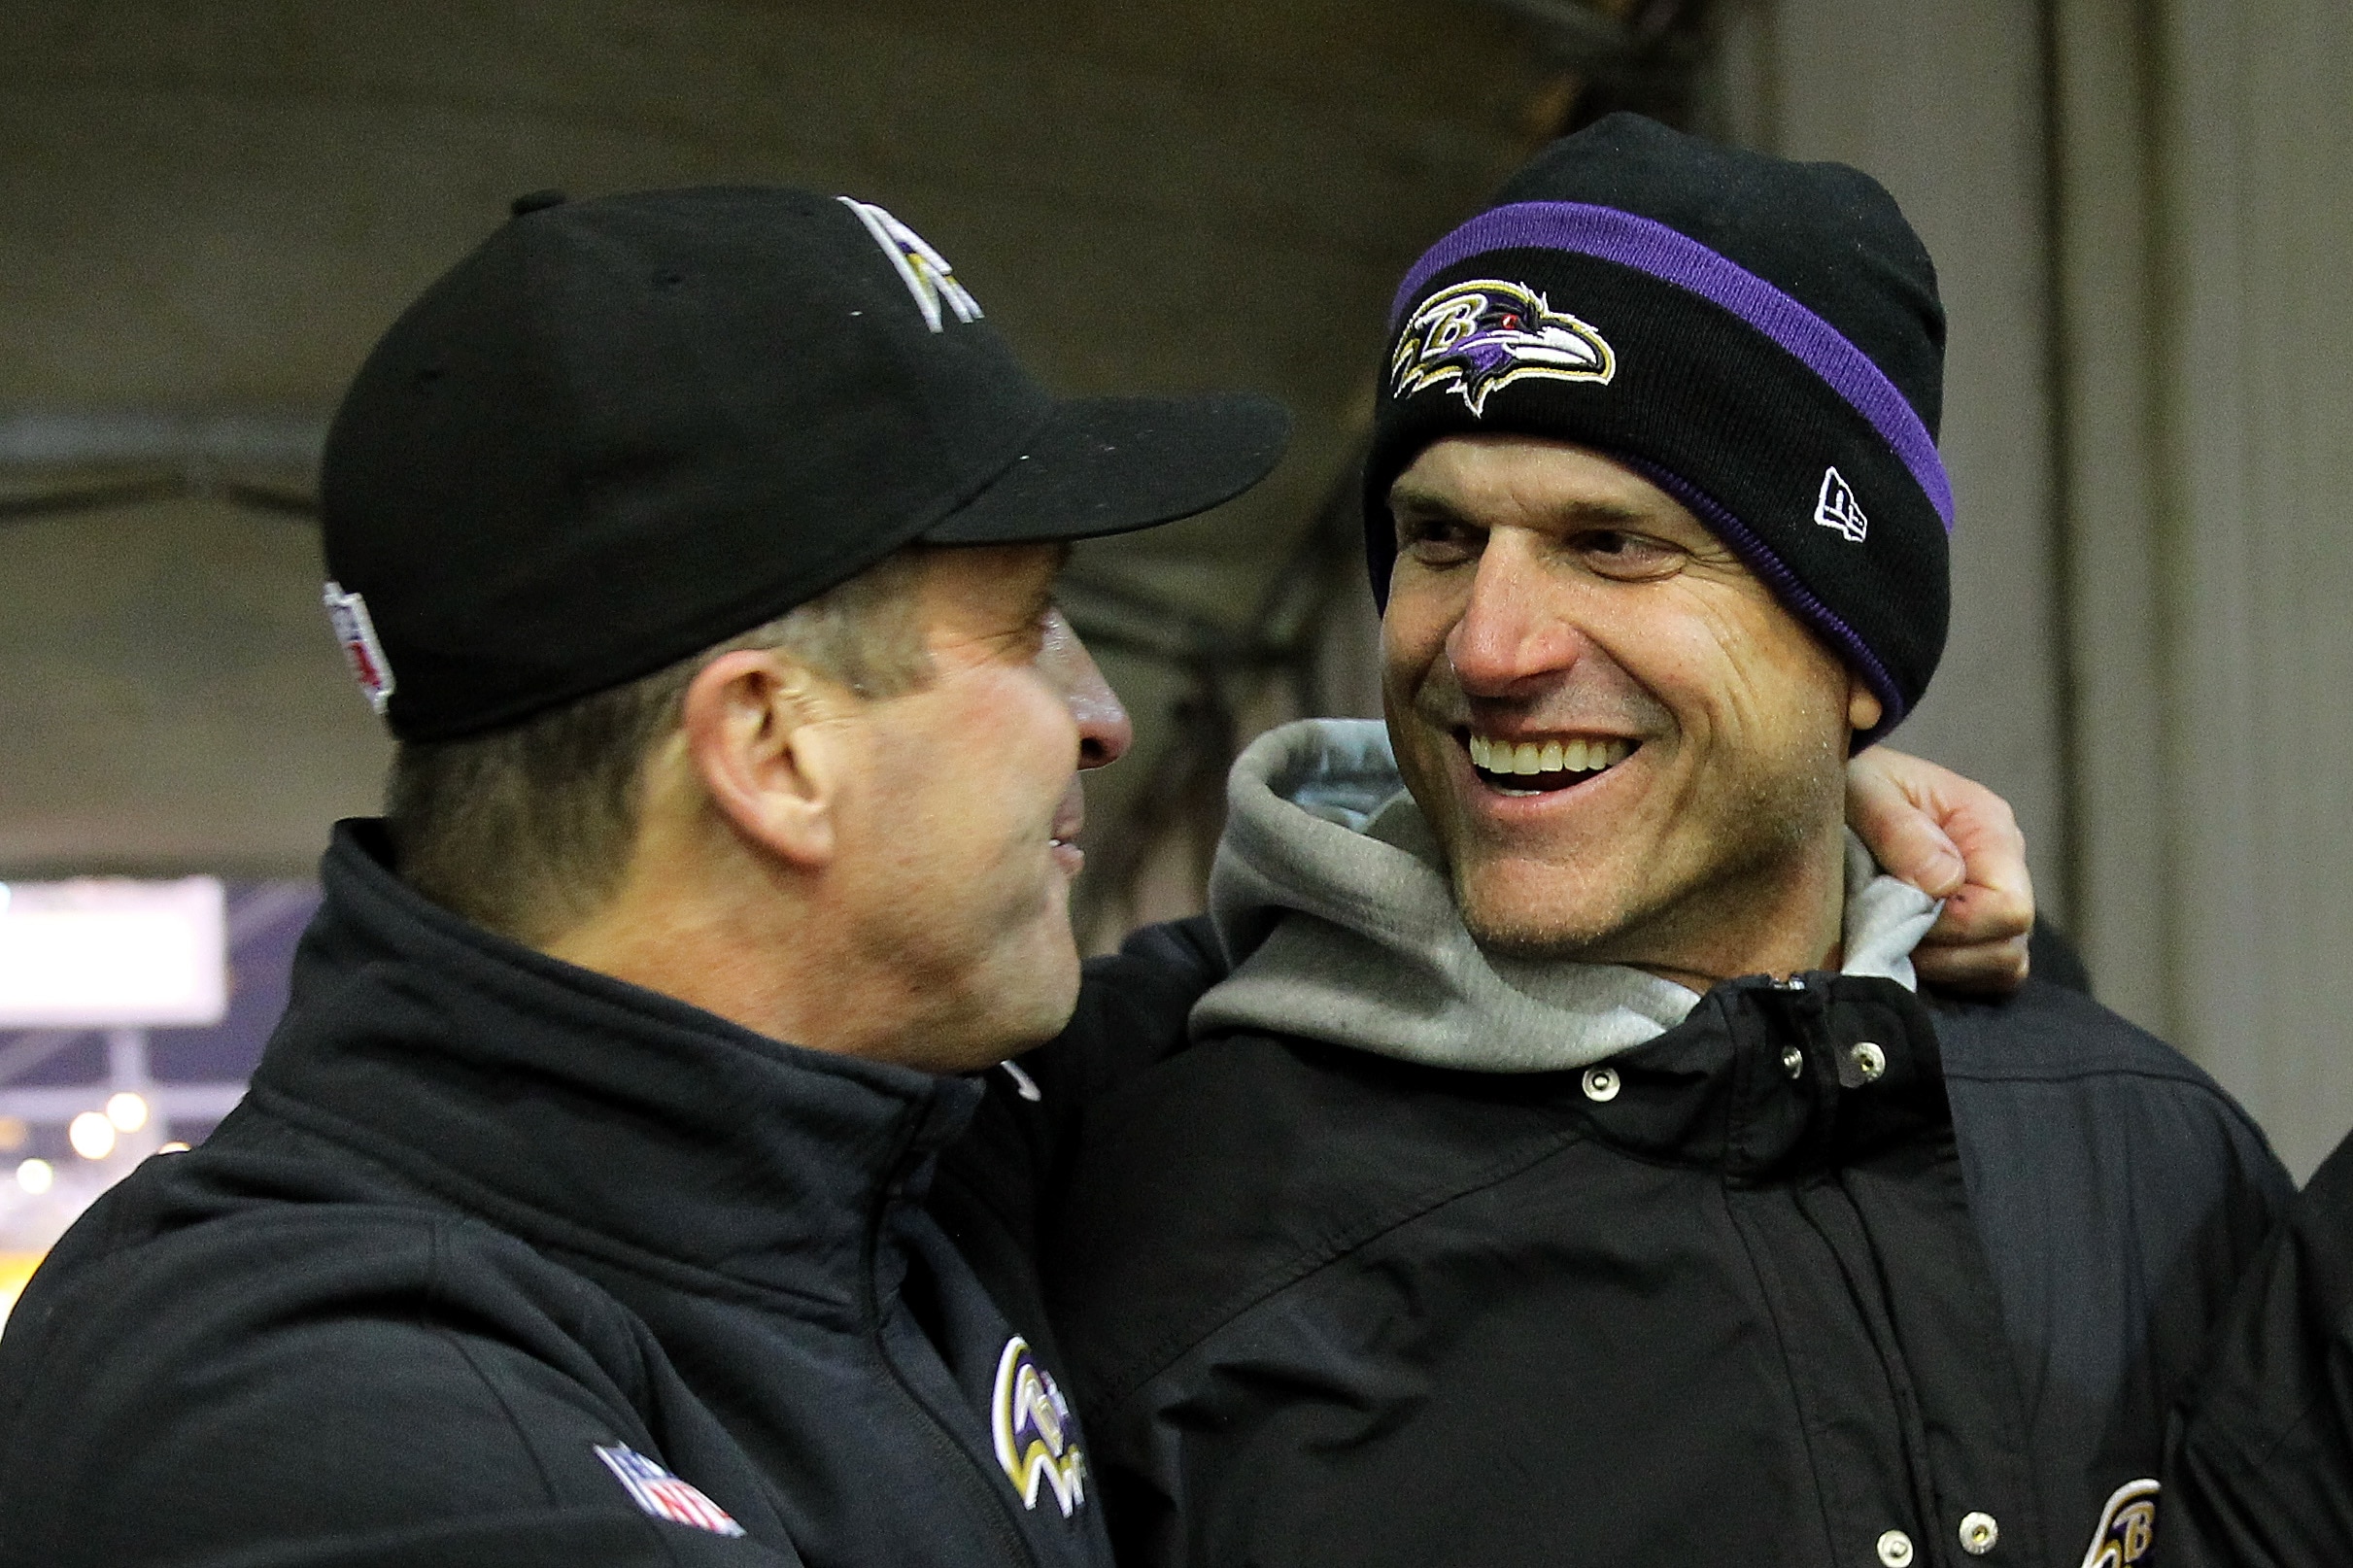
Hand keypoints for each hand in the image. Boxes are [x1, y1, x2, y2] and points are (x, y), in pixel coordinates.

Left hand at [1846, 749, 2032, 994]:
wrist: (1836, 793)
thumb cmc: (1854, 785)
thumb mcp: (1863, 790)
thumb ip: (1897, 828)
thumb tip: (1944, 882)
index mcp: (1988, 826)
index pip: (2009, 907)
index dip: (1956, 925)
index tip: (1899, 913)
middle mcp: (2003, 867)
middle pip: (2009, 947)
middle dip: (1944, 953)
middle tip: (1886, 932)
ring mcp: (1993, 903)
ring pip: (2000, 968)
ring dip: (1943, 968)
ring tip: (1892, 941)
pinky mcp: (1974, 932)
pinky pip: (1982, 978)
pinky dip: (1946, 977)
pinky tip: (1904, 954)